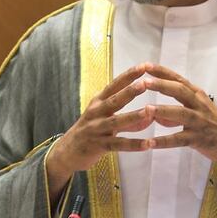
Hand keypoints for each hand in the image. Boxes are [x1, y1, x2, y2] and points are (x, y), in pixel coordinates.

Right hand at [46, 63, 155, 201]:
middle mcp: (96, 112)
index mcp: (98, 101)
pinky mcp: (98, 146)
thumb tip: (150, 115)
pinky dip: (133, 144)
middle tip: (145, 83)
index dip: (128, 75)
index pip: (114, 85)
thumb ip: (127, 117)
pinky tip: (148, 144)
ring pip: (116, 122)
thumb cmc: (90, 130)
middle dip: (130, 91)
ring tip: (149, 111)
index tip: (144, 66)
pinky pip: (118, 145)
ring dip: (133, 116)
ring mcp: (96, 129)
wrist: (67, 151)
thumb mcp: (104, 118)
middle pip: (114, 100)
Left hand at [144, 64, 216, 176]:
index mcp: (198, 96)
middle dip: (162, 85)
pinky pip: (179, 139)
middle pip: (180, 91)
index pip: (178, 80)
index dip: (162, 72)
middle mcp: (199, 105)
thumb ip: (177, 110)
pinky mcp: (198, 139)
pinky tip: (150, 143)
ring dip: (163, 111)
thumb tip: (156, 114)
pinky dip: (164, 141)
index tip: (146, 65)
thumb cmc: (215, 124)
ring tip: (146, 110)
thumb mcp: (198, 111)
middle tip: (144, 82)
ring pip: (180, 114)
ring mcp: (199, 122)